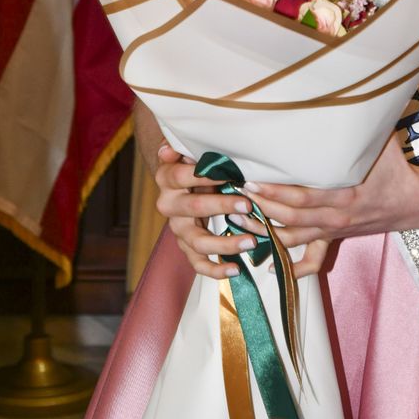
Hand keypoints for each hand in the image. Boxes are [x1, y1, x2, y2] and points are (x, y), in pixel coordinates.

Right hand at [154, 143, 256, 279]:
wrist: (181, 184)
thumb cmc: (194, 163)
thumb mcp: (189, 151)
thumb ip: (182, 148)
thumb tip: (167, 149)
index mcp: (167, 179)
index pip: (183, 175)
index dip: (206, 174)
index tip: (231, 173)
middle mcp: (169, 206)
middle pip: (195, 207)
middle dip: (222, 205)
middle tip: (247, 204)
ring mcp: (178, 229)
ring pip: (198, 242)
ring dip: (225, 243)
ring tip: (250, 241)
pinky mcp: (186, 247)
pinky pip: (198, 264)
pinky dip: (216, 270)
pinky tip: (236, 269)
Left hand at [238, 133, 418, 248]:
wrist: (413, 202)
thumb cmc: (393, 167)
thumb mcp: (378, 143)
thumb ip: (358, 127)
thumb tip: (340, 98)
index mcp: (345, 193)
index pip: (303, 197)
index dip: (275, 192)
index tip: (252, 181)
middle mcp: (337, 217)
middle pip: (292, 218)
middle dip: (262, 208)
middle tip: (236, 196)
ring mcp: (334, 230)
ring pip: (294, 238)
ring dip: (266, 232)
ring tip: (239, 221)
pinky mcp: (335, 237)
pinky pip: (311, 257)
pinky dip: (291, 266)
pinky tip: (267, 266)